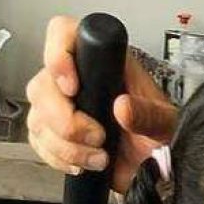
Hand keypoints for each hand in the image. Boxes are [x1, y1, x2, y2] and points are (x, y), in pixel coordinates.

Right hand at [25, 15, 177, 192]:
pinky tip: (83, 164)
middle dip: (65, 121)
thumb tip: (123, 107)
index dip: (58, 55)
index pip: (64, 34)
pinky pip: (38, 142)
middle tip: (97, 137)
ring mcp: (64, 106)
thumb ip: (148, 114)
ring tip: (100, 157)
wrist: (158, 169)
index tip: (72, 87)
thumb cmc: (162, 135)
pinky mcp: (56, 133)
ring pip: (37, 118)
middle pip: (42, 85)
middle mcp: (80, 79)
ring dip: (65, 146)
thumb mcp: (166, 123)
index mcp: (105, 62)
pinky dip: (58, 158)